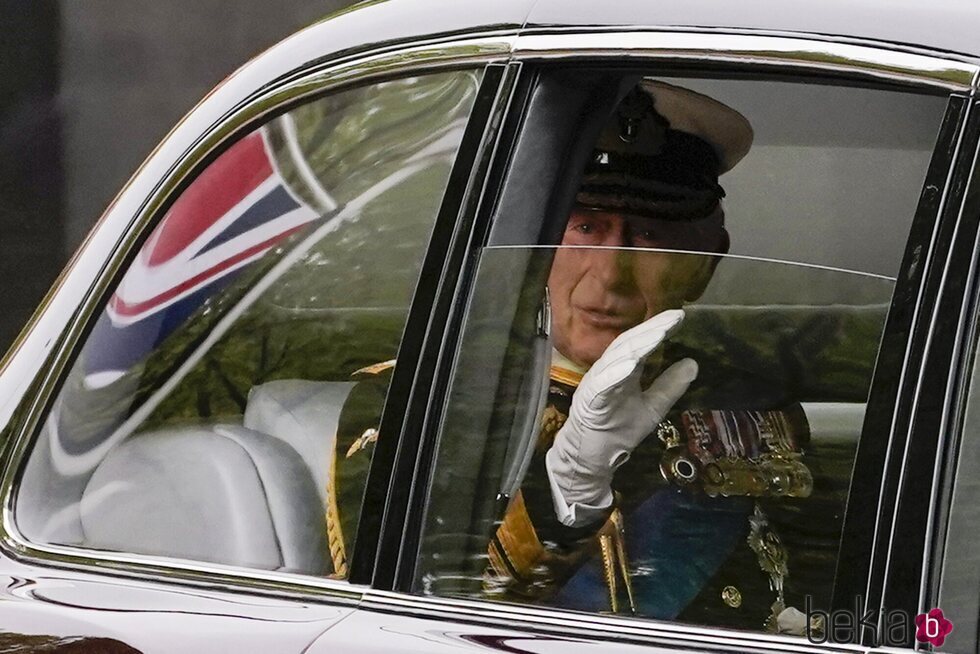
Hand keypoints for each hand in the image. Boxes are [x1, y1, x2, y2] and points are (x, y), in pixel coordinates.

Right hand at [546, 309, 697, 526]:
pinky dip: (615, 372)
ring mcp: (597, 384)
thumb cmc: (617, 431)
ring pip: (615, 358)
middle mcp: (608, 371)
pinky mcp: (589, 400)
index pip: (640, 343)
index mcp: (622, 370)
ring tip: (658, 333)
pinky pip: (602, 384)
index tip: (680, 316)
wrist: (592, 458)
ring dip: (637, 345)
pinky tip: (632, 363)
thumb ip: (670, 386)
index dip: (658, 328)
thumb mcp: (653, 407)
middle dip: (651, 329)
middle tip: (673, 317)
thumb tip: (693, 363)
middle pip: (628, 343)